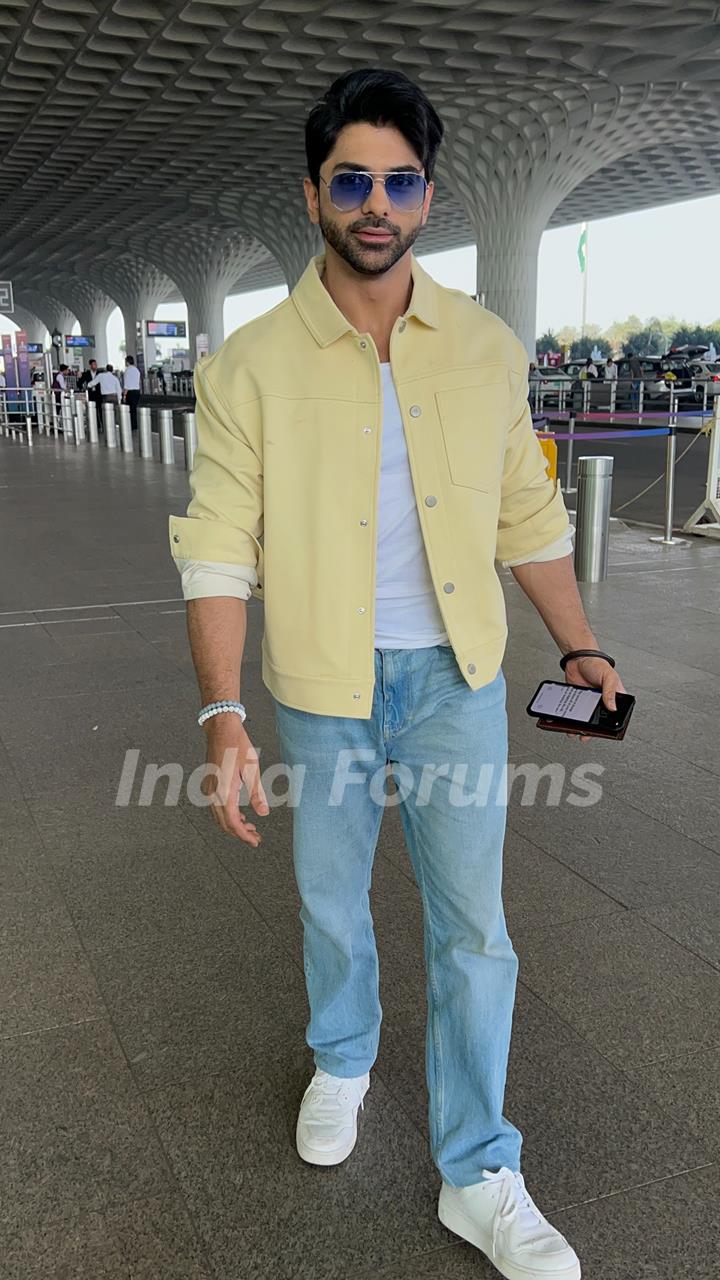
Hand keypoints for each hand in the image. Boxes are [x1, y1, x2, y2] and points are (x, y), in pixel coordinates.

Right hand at [201, 715, 268, 844]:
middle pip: (224, 824)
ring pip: (219, 817)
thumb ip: (257, 794)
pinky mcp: (208, 784)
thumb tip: (263, 813)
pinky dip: (227, 815)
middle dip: (240, 833)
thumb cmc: (237, 745)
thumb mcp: (252, 769)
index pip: (233, 823)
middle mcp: (212, 793)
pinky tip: (238, 814)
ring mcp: (208, 789)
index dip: (244, 835)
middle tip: (256, 837)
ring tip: (250, 826)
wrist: (221, 729)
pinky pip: (215, 808)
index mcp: (224, 791)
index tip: (255, 841)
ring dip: (233, 825)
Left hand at [563, 656, 626, 741]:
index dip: (611, 726)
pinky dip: (569, 720)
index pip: (615, 716)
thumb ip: (610, 692)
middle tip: (586, 734)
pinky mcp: (576, 702)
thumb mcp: (608, 677)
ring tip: (574, 731)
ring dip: (580, 727)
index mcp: (614, 698)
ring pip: (585, 720)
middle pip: (599, 722)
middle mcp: (602, 703)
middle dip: (592, 730)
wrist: (578, 659)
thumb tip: (613, 707)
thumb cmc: (597, 664)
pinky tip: (565, 722)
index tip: (604, 732)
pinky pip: (574, 714)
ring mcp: (588, 704)